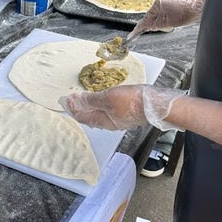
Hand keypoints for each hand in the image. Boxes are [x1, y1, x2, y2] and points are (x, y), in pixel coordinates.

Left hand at [61, 85, 185, 130]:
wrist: (156, 104)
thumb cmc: (132, 102)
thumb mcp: (107, 98)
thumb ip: (91, 100)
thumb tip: (77, 101)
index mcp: (102, 121)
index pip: (82, 116)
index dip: (73, 108)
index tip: (66, 99)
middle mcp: (109, 123)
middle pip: (89, 116)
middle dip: (79, 107)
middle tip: (71, 99)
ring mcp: (118, 119)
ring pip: (98, 114)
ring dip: (89, 106)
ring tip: (83, 98)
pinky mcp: (126, 113)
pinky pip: (108, 111)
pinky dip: (100, 105)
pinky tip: (101, 100)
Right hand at [129, 0, 206, 38]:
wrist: (199, 8)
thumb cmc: (184, 14)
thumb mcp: (165, 23)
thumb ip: (153, 25)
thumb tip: (146, 27)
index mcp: (157, 4)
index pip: (145, 18)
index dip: (139, 28)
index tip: (133, 34)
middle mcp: (162, 2)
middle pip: (152, 17)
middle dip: (152, 25)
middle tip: (152, 32)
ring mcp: (168, 3)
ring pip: (159, 16)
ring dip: (161, 23)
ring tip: (170, 26)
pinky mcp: (175, 6)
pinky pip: (166, 15)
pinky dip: (166, 20)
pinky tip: (174, 22)